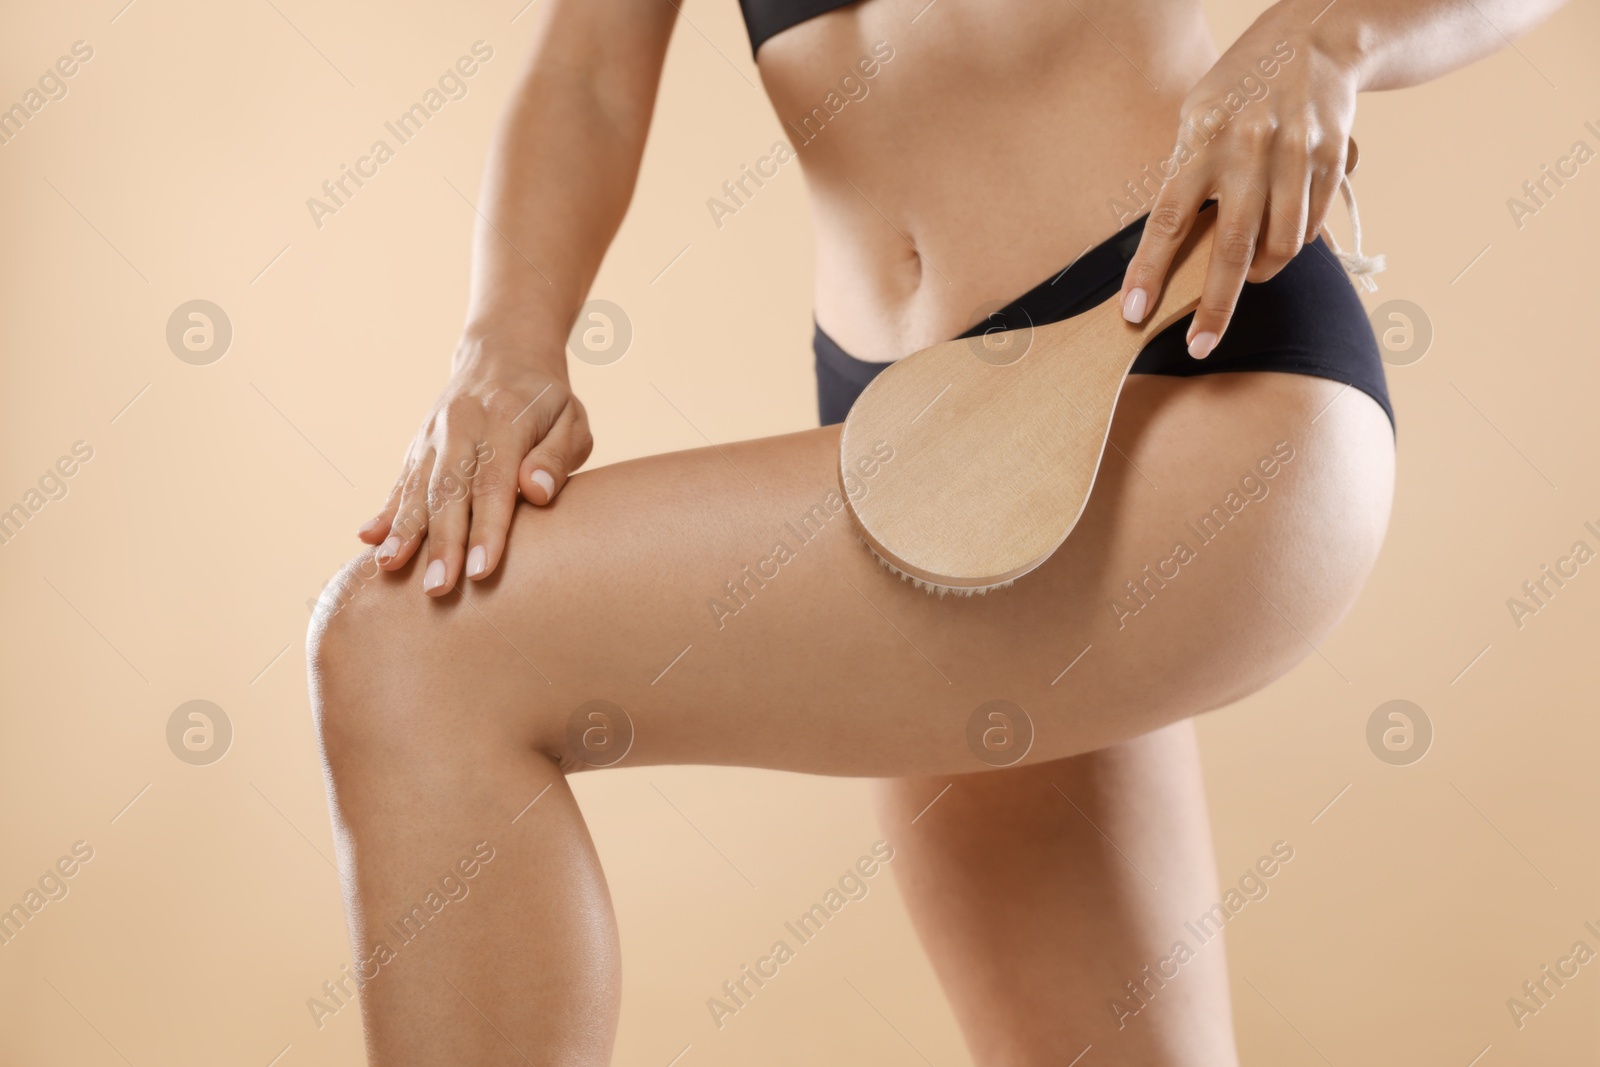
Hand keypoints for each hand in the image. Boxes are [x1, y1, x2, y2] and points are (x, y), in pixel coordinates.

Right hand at [358, 342, 592, 594]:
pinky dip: (386, 512)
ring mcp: (434, 435)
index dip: (487, 529)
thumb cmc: (548, 400)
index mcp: (505, 420)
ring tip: (389, 570)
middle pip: (450, 491)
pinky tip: (370, 541)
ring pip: (417, 488)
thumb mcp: (571, 418)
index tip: (481, 570)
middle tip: (439, 589)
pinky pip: (401, 481)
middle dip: (442, 543)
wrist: (503, 350)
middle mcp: (462, 426)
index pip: (494, 483)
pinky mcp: (419, 445)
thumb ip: (558, 455)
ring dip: (405, 532)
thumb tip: (537, 492)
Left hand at [1119, 9, 1358, 356]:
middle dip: (1215, 307)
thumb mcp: (1197, 115)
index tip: (1134, 313)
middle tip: (1200, 346)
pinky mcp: (1332, 160)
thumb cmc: (1241, 86)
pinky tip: (1283, 237)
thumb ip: (1185, 173)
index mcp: (1201, 140)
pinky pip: (1311, 226)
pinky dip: (1294, 243)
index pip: (1167, 219)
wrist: (1316, 37)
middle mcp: (1248, 150)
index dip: (1149, 271)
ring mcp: (1294, 155)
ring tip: (1251, 274)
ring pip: (1280, 245)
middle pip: (1230, 247)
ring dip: (1262, 272)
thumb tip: (1170, 242)